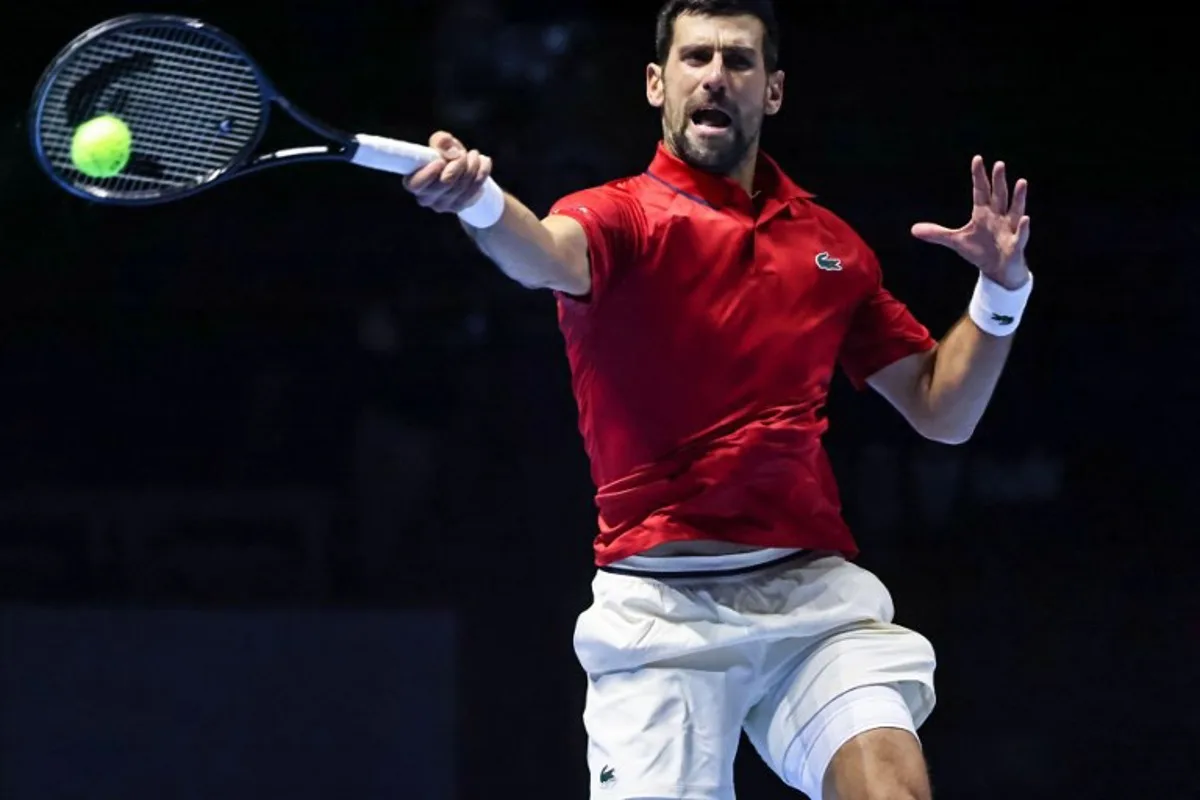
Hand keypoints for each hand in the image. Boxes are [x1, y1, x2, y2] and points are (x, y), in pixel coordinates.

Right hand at [402, 131, 493, 214]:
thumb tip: (448, 145)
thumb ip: (441, 141)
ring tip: (474, 154)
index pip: (416, 184)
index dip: (428, 174)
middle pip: (446, 182)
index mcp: (414, 182)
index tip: (440, 161)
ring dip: (472, 165)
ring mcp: (443, 205)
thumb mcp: (441, 146)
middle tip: (462, 153)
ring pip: (462, 185)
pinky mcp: (459, 207)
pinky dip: (482, 172)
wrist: (461, 174)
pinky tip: (483, 161)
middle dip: (458, 163)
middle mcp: (426, 198)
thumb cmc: (446, 157)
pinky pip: (474, 189)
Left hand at [911, 156, 1030, 289]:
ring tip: (1021, 182)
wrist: (998, 270)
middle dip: (998, 181)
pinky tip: (1026, 218)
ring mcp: (1009, 230)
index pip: (981, 191)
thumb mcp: (956, 241)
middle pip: (999, 196)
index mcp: (983, 213)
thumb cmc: (980, 251)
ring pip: (1015, 210)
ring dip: (1018, 197)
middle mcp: (999, 217)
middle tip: (999, 164)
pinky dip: (1023, 228)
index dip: (979, 176)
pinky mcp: (1015, 245)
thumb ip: (937, 233)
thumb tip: (913, 229)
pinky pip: (1020, 236)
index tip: (977, 159)